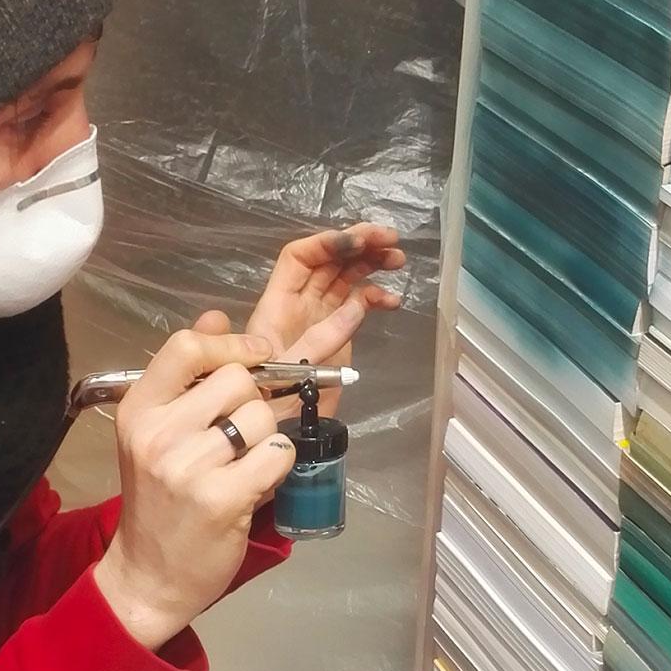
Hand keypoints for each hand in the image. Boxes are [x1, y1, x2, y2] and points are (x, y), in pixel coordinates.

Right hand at [93, 329, 296, 650]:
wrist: (149, 576)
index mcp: (139, 410)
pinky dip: (278, 465)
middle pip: (237, 380)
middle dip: (252, 403)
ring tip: (243, 465)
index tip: (256, 355)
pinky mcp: (221, 498)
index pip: (187, 346)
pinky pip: (276, 452)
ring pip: (261, 416)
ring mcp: (187, 466)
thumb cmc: (159, 501)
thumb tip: (216, 314)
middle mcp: (158, 433)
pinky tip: (255, 484)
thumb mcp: (157, 432)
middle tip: (239, 438)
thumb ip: (188, 374)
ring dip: (265, 438)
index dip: (231, 343)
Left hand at [195, 223, 404, 419]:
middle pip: (326, 260)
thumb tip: (357, 304)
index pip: (298, 259)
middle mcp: (297, 304)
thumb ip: (322, 337)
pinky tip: (393, 302)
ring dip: (371, 263)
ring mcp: (318, 316)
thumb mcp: (290, 371)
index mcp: (277, 305)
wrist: (282, 432)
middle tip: (390, 238)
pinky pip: (357, 304)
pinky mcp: (336, 332)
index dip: (327, 244)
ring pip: (345, 277)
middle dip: (358, 244)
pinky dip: (375, 297)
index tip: (358, 242)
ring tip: (398, 259)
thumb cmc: (272, 403)